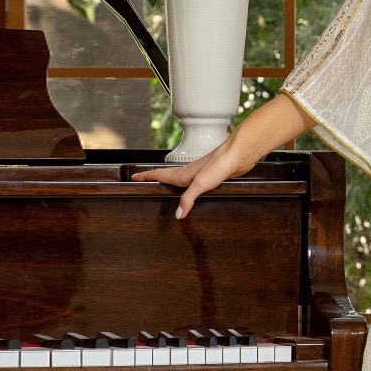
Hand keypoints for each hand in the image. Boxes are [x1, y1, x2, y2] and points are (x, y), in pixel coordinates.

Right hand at [133, 136, 251, 219]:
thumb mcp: (201, 184)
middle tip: (142, 180)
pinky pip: (193, 184)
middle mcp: (189, 173)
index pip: (158, 174)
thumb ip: (188, 199)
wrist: (238, 155)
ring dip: (169, 182)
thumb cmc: (219, 165)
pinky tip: (191, 192)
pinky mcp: (210, 177)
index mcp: (183, 174)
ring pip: (179, 179)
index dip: (145, 176)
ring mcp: (199, 175)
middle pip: (166, 176)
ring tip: (162, 187)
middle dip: (153, 178)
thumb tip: (178, 215)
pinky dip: (186, 188)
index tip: (133, 177)